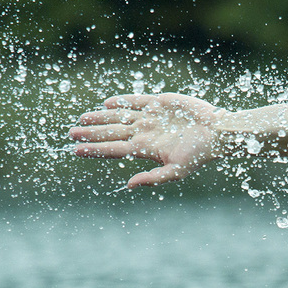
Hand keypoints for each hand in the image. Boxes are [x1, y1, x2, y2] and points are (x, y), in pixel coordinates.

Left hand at [68, 93, 222, 187]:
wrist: (217, 132)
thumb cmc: (199, 154)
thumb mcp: (176, 171)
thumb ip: (153, 178)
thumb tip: (129, 185)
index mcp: (145, 149)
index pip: (113, 150)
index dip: (94, 149)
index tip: (75, 149)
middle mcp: (144, 133)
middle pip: (111, 133)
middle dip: (91, 133)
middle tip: (71, 132)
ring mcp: (150, 118)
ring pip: (119, 117)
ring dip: (100, 118)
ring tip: (82, 119)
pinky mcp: (159, 103)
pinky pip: (136, 101)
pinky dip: (122, 102)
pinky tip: (107, 104)